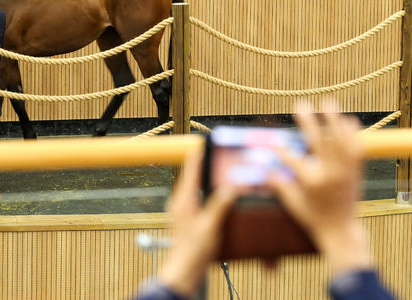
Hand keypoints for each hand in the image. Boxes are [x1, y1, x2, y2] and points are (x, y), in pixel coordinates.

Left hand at [158, 149, 238, 295]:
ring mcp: (183, 209)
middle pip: (194, 173)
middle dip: (207, 162)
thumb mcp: (211, 226)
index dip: (200, 151)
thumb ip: (220, 205)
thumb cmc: (193, 251)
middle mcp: (181, 200)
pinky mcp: (187, 217)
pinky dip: (208, 190)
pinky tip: (220, 194)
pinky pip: (198, 196)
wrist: (183, 272)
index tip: (208, 139)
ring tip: (222, 169)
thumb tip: (231, 186)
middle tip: (220, 153)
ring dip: (208, 176)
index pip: (191, 166)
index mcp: (184, 198)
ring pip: (196, 185)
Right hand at [269, 100, 370, 274]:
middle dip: (308, 122)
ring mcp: (345, 171)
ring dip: (333, 120)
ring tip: (327, 102)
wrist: (341, 230)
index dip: (281, 149)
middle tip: (300, 105)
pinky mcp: (356, 171)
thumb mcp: (293, 204)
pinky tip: (347, 120)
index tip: (273, 139)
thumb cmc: (314, 218)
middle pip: (318, 142)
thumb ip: (279, 184)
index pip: (293, 159)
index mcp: (312, 183)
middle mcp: (330, 174)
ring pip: (340, 140)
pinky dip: (352, 134)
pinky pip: (356, 148)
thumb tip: (263, 169)